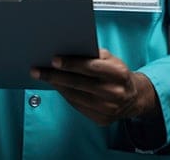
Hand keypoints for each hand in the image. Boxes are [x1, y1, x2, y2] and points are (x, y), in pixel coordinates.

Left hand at [31, 48, 159, 125]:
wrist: (132, 98)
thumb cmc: (116, 73)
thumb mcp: (111, 59)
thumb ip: (93, 54)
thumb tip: (67, 49)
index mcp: (118, 73)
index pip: (90, 67)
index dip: (71, 63)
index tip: (53, 59)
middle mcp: (114, 93)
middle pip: (78, 83)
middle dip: (55, 76)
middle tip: (37, 69)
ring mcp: (108, 109)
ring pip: (75, 96)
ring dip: (56, 85)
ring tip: (42, 76)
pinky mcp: (101, 120)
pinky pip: (77, 106)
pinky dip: (65, 94)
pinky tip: (56, 86)